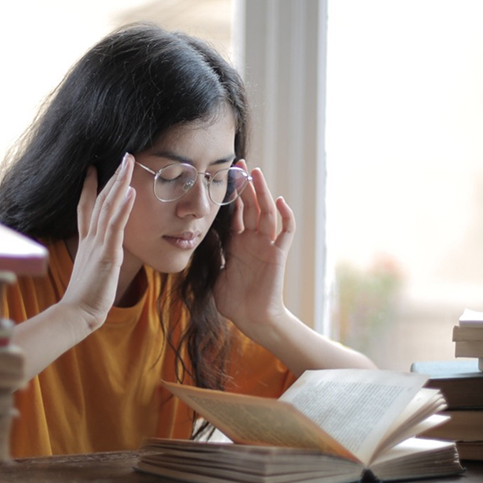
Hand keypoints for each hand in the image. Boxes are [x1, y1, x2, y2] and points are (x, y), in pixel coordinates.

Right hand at [60, 153, 135, 330]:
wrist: (76, 313)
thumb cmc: (85, 298)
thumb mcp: (91, 271)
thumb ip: (95, 258)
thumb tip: (101, 255)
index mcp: (87, 241)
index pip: (86, 207)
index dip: (90, 187)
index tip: (93, 168)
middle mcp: (91, 238)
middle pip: (100, 200)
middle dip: (112, 176)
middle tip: (123, 156)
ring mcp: (98, 244)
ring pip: (108, 207)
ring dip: (119, 183)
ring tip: (128, 163)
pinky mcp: (107, 255)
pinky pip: (115, 227)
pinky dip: (123, 208)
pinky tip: (130, 192)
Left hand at [213, 163, 295, 332]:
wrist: (250, 318)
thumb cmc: (233, 299)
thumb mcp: (214, 271)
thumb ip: (210, 252)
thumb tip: (197, 234)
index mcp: (237, 242)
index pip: (235, 212)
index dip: (231, 194)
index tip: (223, 175)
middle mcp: (252, 240)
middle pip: (251, 206)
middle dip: (246, 185)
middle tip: (241, 164)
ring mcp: (266, 245)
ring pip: (267, 213)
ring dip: (263, 192)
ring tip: (256, 173)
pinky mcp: (278, 255)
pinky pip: (285, 233)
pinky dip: (286, 216)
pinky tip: (280, 201)